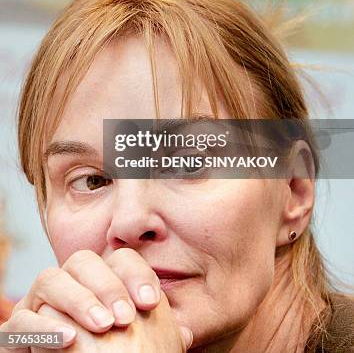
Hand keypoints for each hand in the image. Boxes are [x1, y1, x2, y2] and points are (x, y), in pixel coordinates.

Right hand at [0, 248, 191, 350]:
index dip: (134, 275)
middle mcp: (68, 285)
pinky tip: (68, 339)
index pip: (118, 259)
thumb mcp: (139, 346)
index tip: (149, 302)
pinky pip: (22, 318)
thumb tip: (187, 329)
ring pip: (51, 279)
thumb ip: (158, 331)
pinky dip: (44, 326)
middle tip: (125, 317)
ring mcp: (39, 303)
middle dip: (106, 285)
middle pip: (82, 261)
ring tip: (102, 325)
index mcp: (98, 281)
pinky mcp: (17, 331)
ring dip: (78, 299)